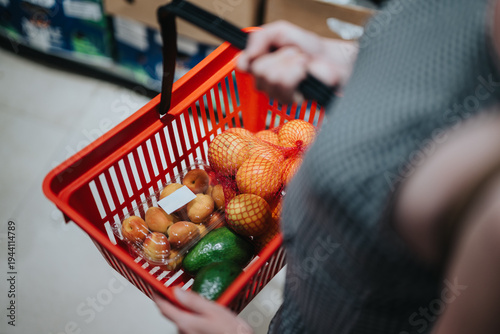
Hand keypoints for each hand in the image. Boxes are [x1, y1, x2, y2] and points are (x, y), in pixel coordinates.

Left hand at [153, 288, 252, 333]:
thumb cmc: (229, 330)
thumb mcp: (212, 310)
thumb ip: (192, 300)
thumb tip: (176, 291)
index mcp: (185, 322)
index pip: (164, 308)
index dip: (158, 296)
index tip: (155, 287)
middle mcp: (183, 331)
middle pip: (171, 314)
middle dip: (171, 301)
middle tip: (174, 289)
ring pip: (181, 319)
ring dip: (183, 309)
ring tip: (192, 299)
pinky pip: (189, 324)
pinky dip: (190, 316)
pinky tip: (201, 312)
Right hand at [237, 20, 357, 103]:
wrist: (330, 57)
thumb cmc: (307, 46)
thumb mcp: (280, 31)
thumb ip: (258, 38)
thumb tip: (244, 59)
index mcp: (259, 65)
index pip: (243, 65)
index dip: (254, 56)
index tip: (269, 49)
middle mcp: (265, 82)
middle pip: (259, 71)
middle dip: (281, 57)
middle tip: (293, 54)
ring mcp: (277, 94)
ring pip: (272, 78)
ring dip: (291, 63)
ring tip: (301, 62)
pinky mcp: (291, 101)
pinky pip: (285, 84)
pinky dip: (298, 71)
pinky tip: (304, 73)